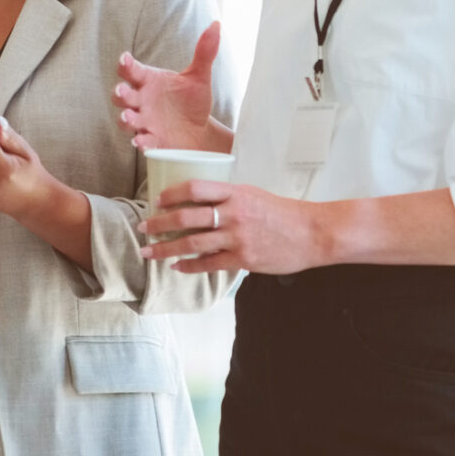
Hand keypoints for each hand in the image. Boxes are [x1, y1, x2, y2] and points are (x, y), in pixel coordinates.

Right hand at [113, 21, 228, 151]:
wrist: (199, 131)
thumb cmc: (192, 102)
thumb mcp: (199, 76)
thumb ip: (204, 52)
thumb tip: (216, 25)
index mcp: (149, 81)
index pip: (132, 70)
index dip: (126, 65)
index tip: (125, 59)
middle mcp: (142, 101)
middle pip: (123, 95)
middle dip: (120, 93)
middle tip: (122, 90)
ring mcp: (144, 122)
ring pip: (127, 119)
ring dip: (125, 118)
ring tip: (128, 117)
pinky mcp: (152, 141)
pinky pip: (143, 141)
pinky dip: (141, 142)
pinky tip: (142, 141)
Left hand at [137, 179, 325, 275]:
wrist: (312, 233)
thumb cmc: (282, 213)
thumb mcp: (253, 194)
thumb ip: (227, 197)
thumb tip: (200, 202)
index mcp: (234, 192)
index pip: (194, 188)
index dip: (171, 194)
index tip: (156, 201)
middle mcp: (233, 213)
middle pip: (186, 217)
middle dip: (159, 224)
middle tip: (143, 228)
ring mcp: (237, 237)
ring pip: (192, 243)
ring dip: (166, 249)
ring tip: (149, 253)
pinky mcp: (243, 259)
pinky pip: (208, 263)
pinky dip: (189, 266)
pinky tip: (176, 267)